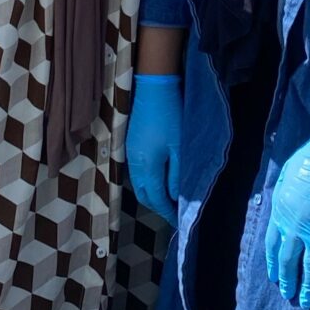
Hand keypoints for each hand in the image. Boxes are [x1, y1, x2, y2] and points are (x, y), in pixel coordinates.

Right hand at [127, 73, 182, 225]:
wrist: (153, 87)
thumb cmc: (170, 115)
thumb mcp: (179, 147)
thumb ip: (177, 175)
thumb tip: (176, 197)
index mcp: (147, 167)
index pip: (156, 199)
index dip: (168, 212)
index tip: (179, 222)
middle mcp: (135, 164)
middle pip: (144, 195)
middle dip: (159, 207)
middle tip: (174, 212)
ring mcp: (130, 154)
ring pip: (138, 185)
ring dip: (151, 195)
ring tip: (168, 198)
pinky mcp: (130, 145)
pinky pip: (136, 173)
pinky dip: (146, 183)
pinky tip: (159, 179)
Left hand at [265, 121, 309, 309]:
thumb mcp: (286, 174)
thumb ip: (281, 195)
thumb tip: (278, 207)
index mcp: (282, 212)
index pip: (273, 245)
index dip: (273, 264)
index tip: (274, 277)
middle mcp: (297, 228)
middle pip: (289, 261)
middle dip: (288, 281)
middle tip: (288, 295)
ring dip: (308, 288)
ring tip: (306, 302)